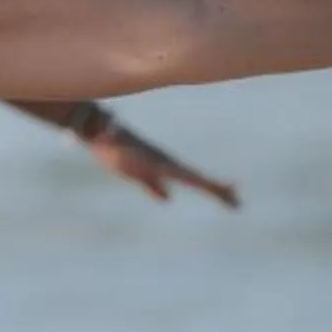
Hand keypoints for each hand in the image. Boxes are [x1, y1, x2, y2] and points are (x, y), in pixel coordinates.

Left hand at [84, 124, 239, 208]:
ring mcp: (153, 166)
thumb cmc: (102, 136)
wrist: (94, 130)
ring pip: (181, 180)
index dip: (211, 187)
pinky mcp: (137, 170)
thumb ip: (112, 135)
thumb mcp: (110, 139)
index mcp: (162, 163)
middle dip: (216, 190)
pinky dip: (162, 190)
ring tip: (217, 195)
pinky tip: (167, 197)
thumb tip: (108, 130)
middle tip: (237, 202)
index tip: (232, 191)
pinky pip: (156, 184)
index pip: (192, 177)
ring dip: (199, 188)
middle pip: (194, 179)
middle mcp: (162, 163)